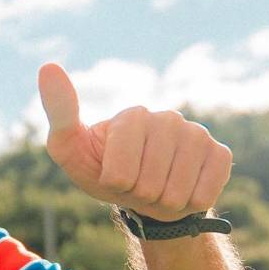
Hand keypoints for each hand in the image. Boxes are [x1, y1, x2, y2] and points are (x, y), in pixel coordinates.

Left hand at [38, 62, 232, 220]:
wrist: (140, 192)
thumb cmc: (99, 168)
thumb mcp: (68, 148)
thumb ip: (60, 113)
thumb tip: (48, 66)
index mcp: (133, 115)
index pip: (120, 173)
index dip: (113, 183)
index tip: (111, 173)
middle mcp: (168, 118)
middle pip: (148, 184)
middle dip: (137, 194)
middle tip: (135, 183)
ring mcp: (197, 134)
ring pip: (176, 193)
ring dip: (161, 201)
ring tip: (156, 186)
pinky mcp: (220, 154)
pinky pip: (203, 194)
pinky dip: (187, 203)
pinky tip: (182, 188)